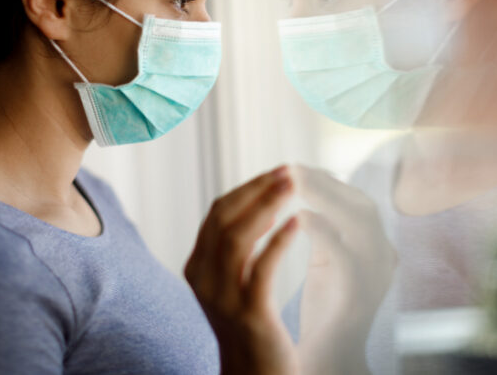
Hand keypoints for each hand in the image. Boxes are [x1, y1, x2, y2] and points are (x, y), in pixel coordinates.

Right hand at [184, 165, 300, 374]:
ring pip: (237, 238)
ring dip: (267, 206)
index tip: (277, 172)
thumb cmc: (252, 325)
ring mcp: (222, 297)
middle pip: (224, 218)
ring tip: (294, 186)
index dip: (248, 188)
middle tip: (288, 171)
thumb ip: (236, 247)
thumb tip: (260, 202)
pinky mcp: (247, 314)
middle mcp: (203, 278)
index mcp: (198, 266)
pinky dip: (279, 242)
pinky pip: (261, 269)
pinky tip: (299, 223)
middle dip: (257, 190)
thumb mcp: (234, 282)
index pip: (218, 212)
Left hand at [293, 166, 396, 374]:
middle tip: (293, 169)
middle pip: (364, 205)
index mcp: (376, 247)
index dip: (328, 180)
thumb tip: (305, 184)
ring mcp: (376, 276)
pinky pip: (347, 255)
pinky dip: (326, 231)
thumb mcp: (328, 259)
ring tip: (295, 183)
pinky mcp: (361, 296)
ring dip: (327, 198)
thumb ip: (326, 226)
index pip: (358, 200)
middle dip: (327, 183)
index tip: (296, 167)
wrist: (331, 356)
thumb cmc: (326, 306)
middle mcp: (384, 258)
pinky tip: (301, 218)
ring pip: (361, 223)